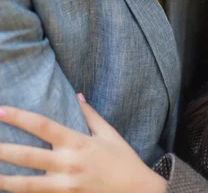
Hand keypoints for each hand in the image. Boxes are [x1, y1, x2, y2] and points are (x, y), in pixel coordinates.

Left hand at [0, 97, 166, 192]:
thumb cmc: (124, 161)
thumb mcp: (109, 134)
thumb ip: (90, 115)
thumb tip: (76, 95)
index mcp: (78, 143)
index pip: (44, 126)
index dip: (21, 118)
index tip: (2, 110)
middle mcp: (68, 165)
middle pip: (29, 156)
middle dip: (4, 150)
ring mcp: (65, 187)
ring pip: (28, 185)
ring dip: (6, 180)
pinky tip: (9, 190)